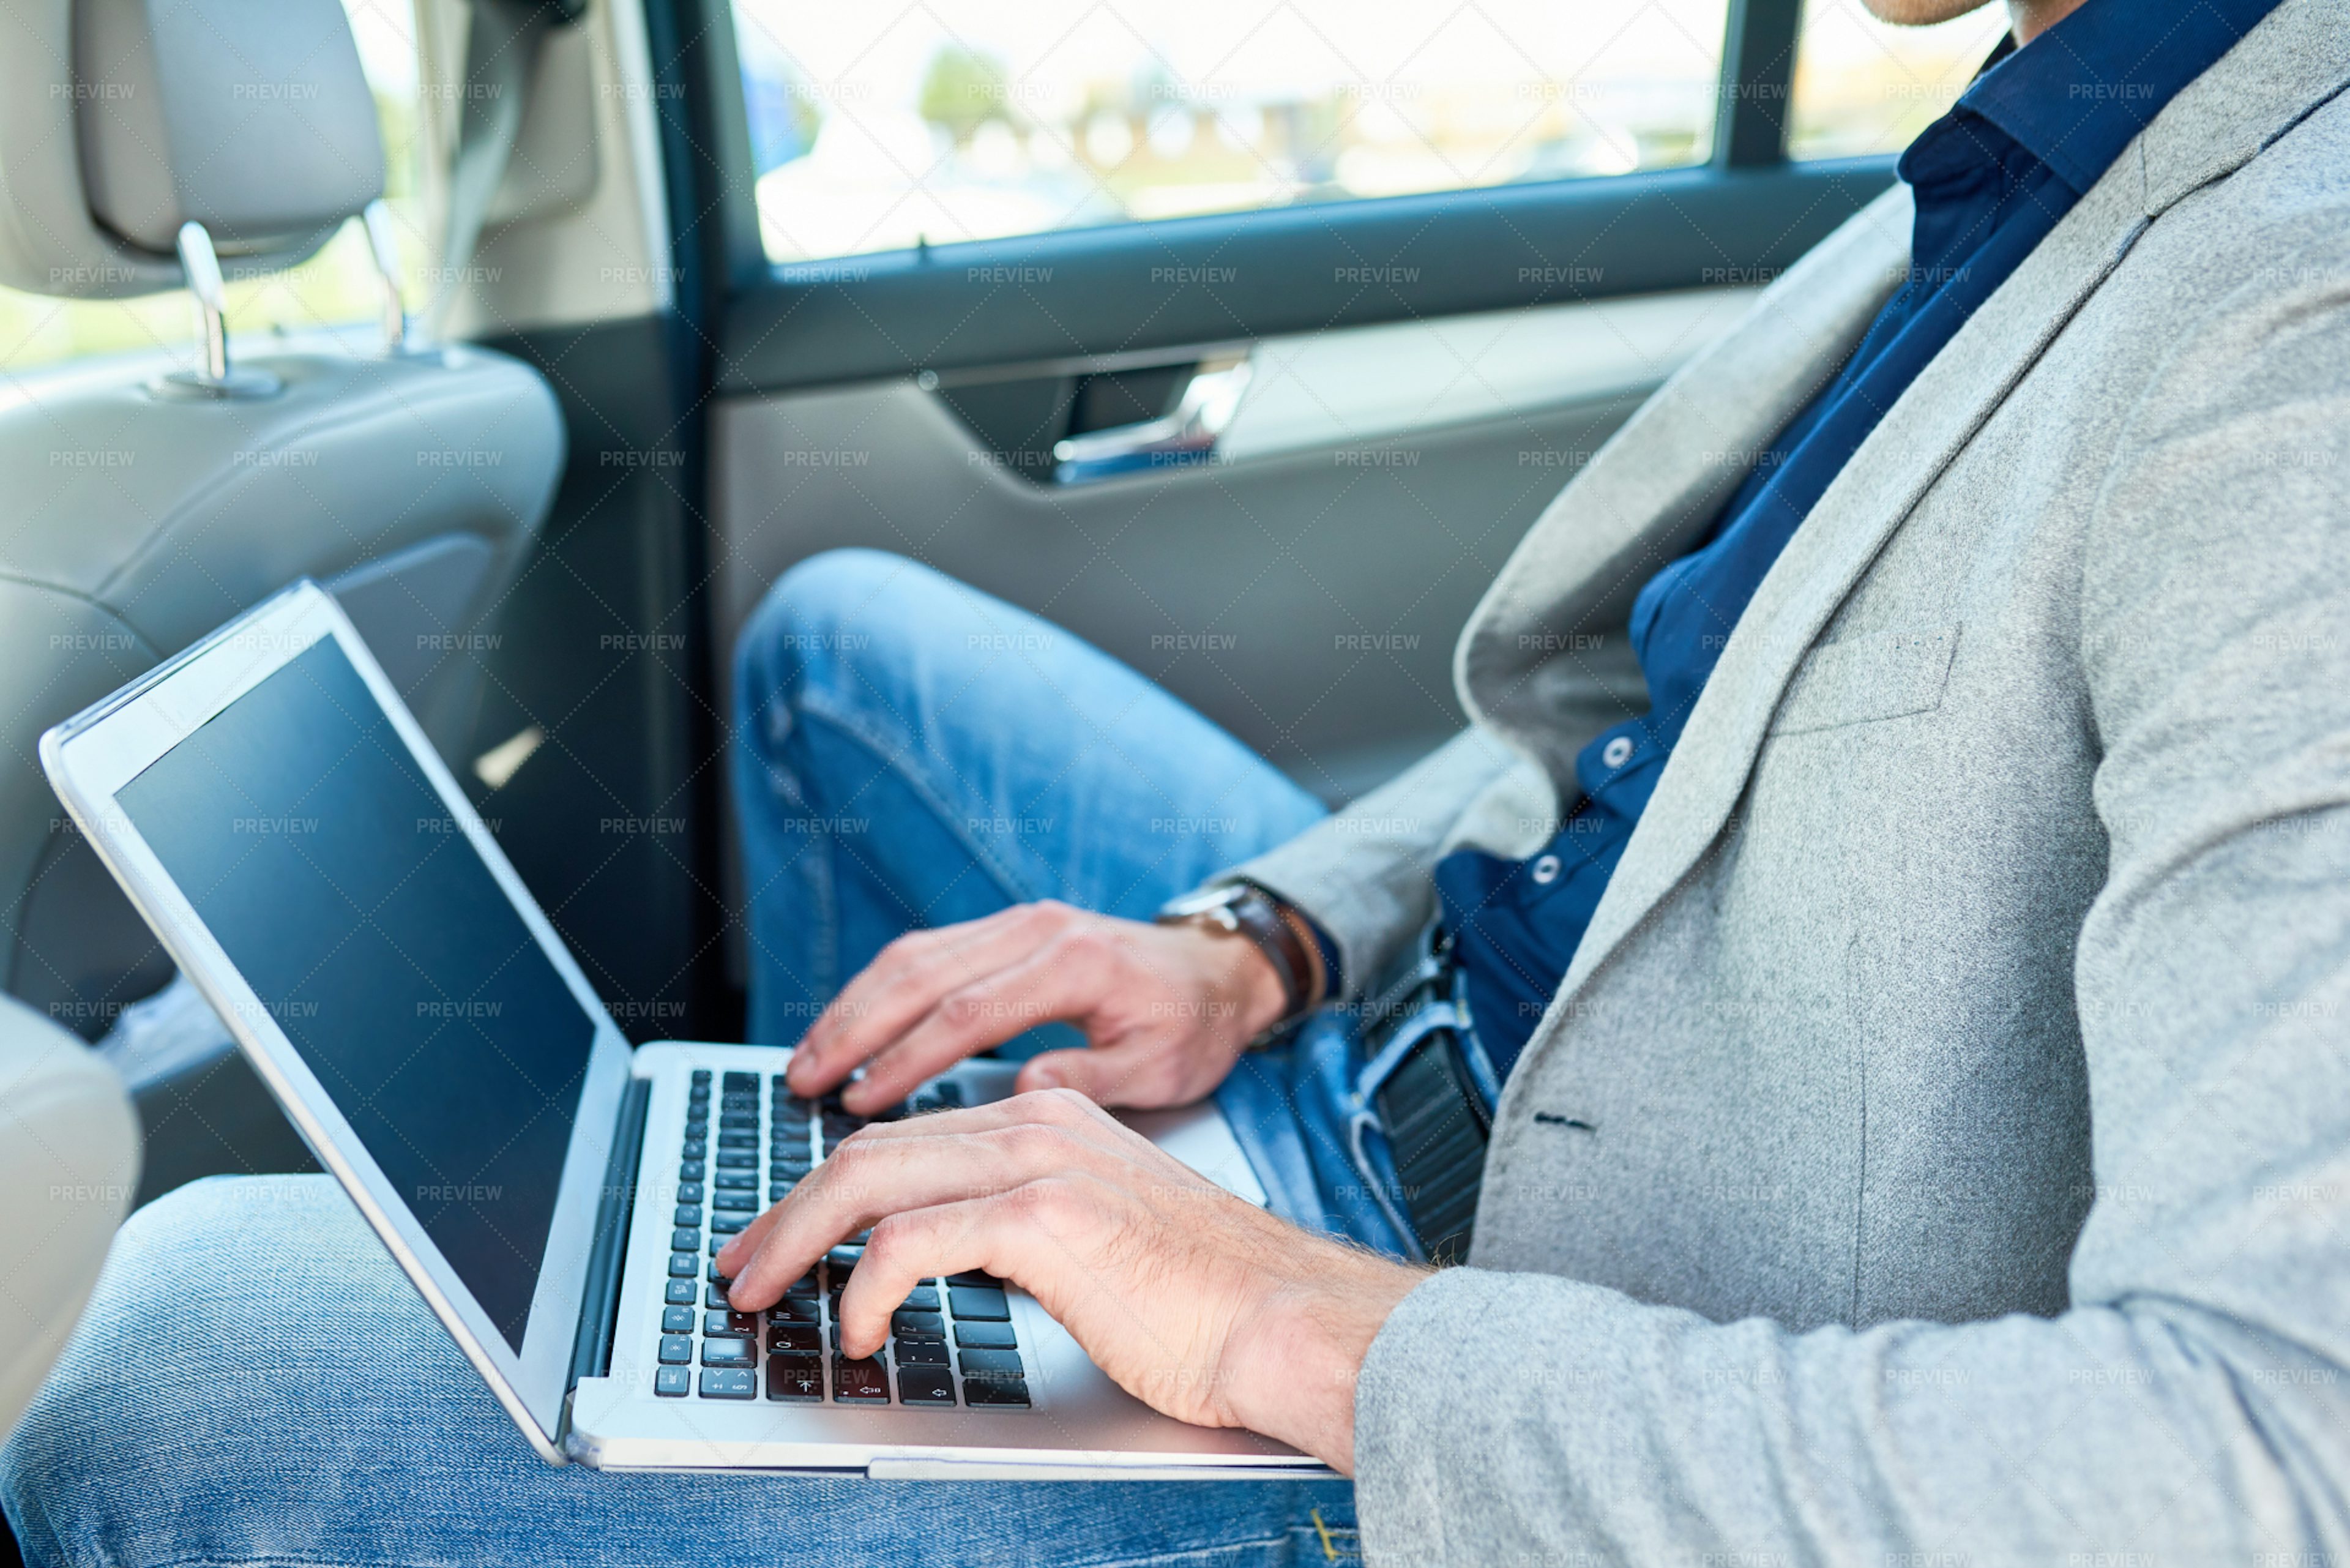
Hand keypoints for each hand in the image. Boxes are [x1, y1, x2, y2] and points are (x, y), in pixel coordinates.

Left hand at [715, 1087, 1428, 1471]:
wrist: (1284, 1318)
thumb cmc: (1205, 1302)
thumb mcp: (1099, 1242)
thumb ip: (1025, 1227)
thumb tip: (945, 1254)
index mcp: (1049, 1121)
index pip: (906, 1137)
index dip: (825, 1186)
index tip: (778, 1235)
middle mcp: (1037, 1123)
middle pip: (869, 1149)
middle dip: (785, 1209)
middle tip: (737, 1266)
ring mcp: (1040, 1163)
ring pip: (872, 1179)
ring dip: (797, 1240)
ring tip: (760, 1291)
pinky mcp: (1045, 1218)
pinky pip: (912, 1242)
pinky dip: (866, 1286)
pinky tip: (862, 1328)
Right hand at [784, 900, 1290, 1116]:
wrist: (1221, 967)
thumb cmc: (1196, 1025)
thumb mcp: (1163, 1066)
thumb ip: (1093, 1079)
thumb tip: (1023, 1093)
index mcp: (1076, 965)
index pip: (970, 1011)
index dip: (909, 1058)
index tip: (860, 1101)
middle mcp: (1039, 929)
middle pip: (924, 973)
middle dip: (856, 1028)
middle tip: (803, 1080)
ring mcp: (1019, 921)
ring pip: (915, 956)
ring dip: (855, 1006)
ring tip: (808, 1059)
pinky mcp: (1009, 927)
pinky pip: (929, 951)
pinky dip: (879, 990)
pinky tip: (848, 1026)